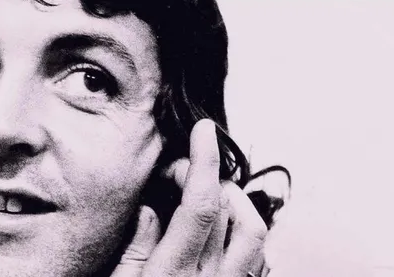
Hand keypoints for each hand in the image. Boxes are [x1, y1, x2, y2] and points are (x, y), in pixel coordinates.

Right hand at [111, 119, 268, 276]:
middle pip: (226, 208)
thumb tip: (148, 208)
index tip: (203, 130)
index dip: (204, 160)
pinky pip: (258, 258)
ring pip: (253, 230)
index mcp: (173, 273)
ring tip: (210, 193)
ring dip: (235, 201)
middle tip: (177, 173)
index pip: (200, 204)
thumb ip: (134, 249)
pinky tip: (226, 229)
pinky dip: (244, 232)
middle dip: (207, 176)